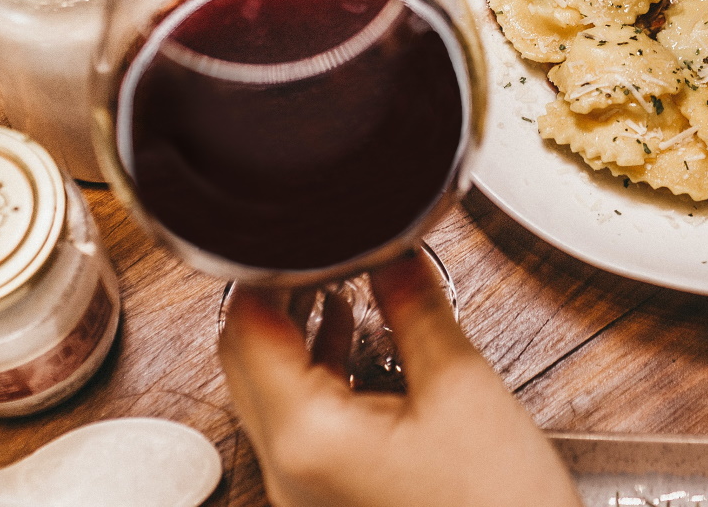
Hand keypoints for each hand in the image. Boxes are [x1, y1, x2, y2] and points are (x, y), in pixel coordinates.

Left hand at [218, 255, 579, 506]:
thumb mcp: (463, 387)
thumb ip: (415, 306)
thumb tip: (393, 247)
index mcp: (307, 437)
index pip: (247, 327)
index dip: (269, 266)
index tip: (301, 229)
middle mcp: (288, 471)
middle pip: (244, 359)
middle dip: (277, 296)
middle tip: (321, 248)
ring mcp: (303, 492)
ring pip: (267, 391)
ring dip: (294, 334)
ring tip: (338, 282)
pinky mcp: (328, 498)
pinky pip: (298, 423)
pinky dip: (315, 375)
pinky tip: (353, 341)